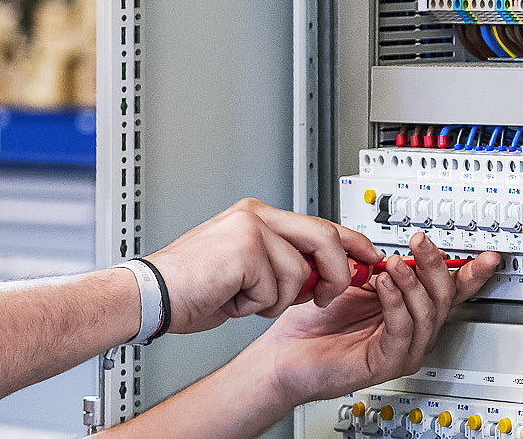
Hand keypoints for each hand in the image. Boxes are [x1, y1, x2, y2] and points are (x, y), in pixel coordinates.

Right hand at [142, 199, 383, 333]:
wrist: (151, 297)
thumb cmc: (190, 288)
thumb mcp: (248, 271)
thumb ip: (285, 263)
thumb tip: (324, 276)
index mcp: (256, 216)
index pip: (320, 224)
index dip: (352, 243)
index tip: (371, 258)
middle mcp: (255, 215)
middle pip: (325, 238)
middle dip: (336, 274)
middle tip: (326, 296)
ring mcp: (251, 229)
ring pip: (300, 272)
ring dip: (278, 300)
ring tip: (245, 298)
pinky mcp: (246, 249)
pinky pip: (277, 288)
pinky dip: (257, 305)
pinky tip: (232, 298)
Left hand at [241, 232, 500, 402]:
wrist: (283, 353)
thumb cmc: (311, 321)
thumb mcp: (349, 281)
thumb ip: (375, 266)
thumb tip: (395, 248)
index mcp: (407, 309)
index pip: (448, 291)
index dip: (470, 273)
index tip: (485, 255)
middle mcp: (410, 330)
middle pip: (443, 298)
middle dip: (435, 266)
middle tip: (421, 243)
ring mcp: (402, 349)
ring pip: (427, 313)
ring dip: (413, 283)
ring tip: (394, 263)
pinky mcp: (387, 362)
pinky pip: (402, 330)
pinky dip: (396, 303)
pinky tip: (383, 285)